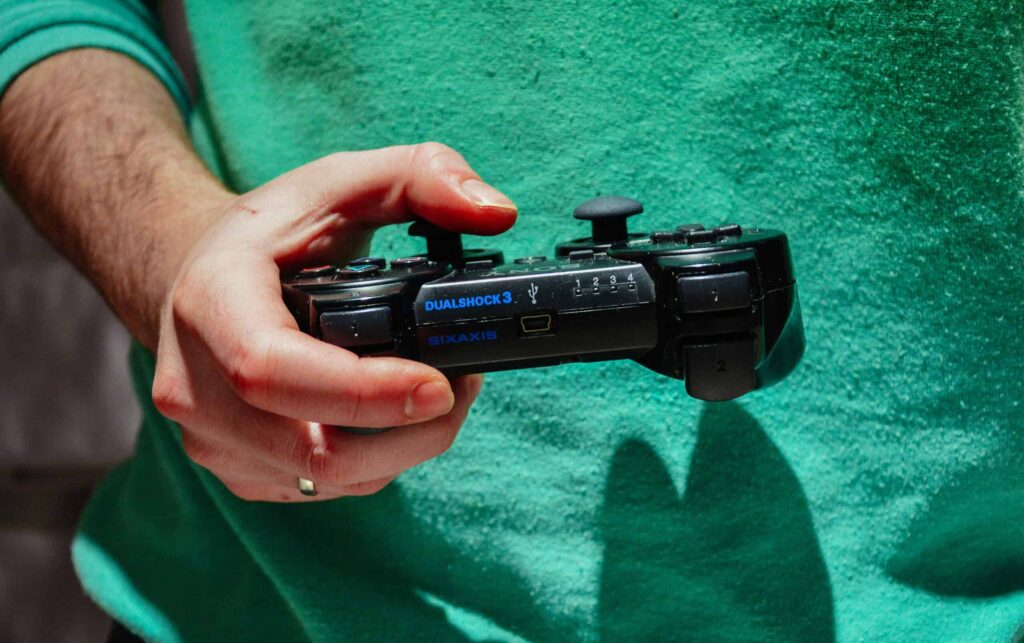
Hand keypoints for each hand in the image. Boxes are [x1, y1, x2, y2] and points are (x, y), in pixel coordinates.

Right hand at [151, 143, 516, 501]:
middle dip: (410, 431)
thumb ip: (422, 176)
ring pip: (329, 480)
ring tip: (441, 393)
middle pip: (312, 448)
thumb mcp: (341, 182)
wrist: (200, 279)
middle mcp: (194, 384)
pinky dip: (377, 460)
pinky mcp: (239, 469)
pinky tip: (397, 417)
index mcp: (209, 304)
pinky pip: (325, 488)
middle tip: (463, 384)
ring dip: (404, 448)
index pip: (274, 371)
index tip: (440, 385)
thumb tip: (496, 212)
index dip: (364, 392)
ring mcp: (212, 438)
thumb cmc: (273, 234)